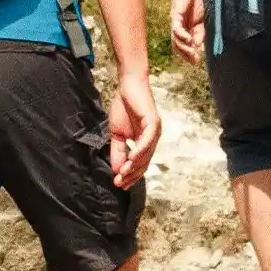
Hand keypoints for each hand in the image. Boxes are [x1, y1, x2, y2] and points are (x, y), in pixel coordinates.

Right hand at [106, 71, 160, 189]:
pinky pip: (147, 140)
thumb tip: (115, 170)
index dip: (130, 175)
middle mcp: (153, 139)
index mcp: (145, 142)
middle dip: (131, 175)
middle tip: (119, 183)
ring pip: (146, 154)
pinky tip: (131, 159)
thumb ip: (117, 151)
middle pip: (144, 163)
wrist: (127, 86)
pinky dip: (140, 151)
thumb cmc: (123, 107)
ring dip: (134, 166)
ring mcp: (155, 131)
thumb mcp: (116, 134)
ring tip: (123, 174)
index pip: (140, 164)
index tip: (119, 184)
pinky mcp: (153, 122)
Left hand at [169, 0, 205, 65]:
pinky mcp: (175, 16)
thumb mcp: (200, 22)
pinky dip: (181, 35)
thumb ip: (199, 34)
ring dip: (184, 48)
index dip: (188, 56)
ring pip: (175, 40)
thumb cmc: (194, 5)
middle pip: (177, 46)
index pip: (183, 47)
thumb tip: (198, 46)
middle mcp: (177, 29)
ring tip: (193, 53)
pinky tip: (188, 39)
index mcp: (183, 32)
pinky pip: (176, 28)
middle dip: (186, 55)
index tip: (197, 62)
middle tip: (195, 60)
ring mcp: (175, 23)